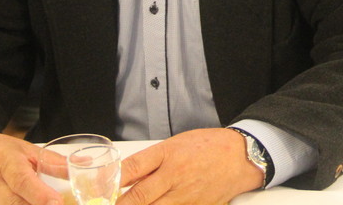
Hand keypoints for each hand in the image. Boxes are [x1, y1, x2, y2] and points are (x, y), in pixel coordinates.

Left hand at [118, 128, 262, 204]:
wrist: (241, 157)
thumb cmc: (208, 146)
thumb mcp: (176, 144)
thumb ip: (152, 162)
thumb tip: (126, 177)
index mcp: (168, 154)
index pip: (132, 168)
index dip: (111, 182)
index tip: (100, 190)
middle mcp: (175, 175)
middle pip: (138, 197)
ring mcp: (186, 195)